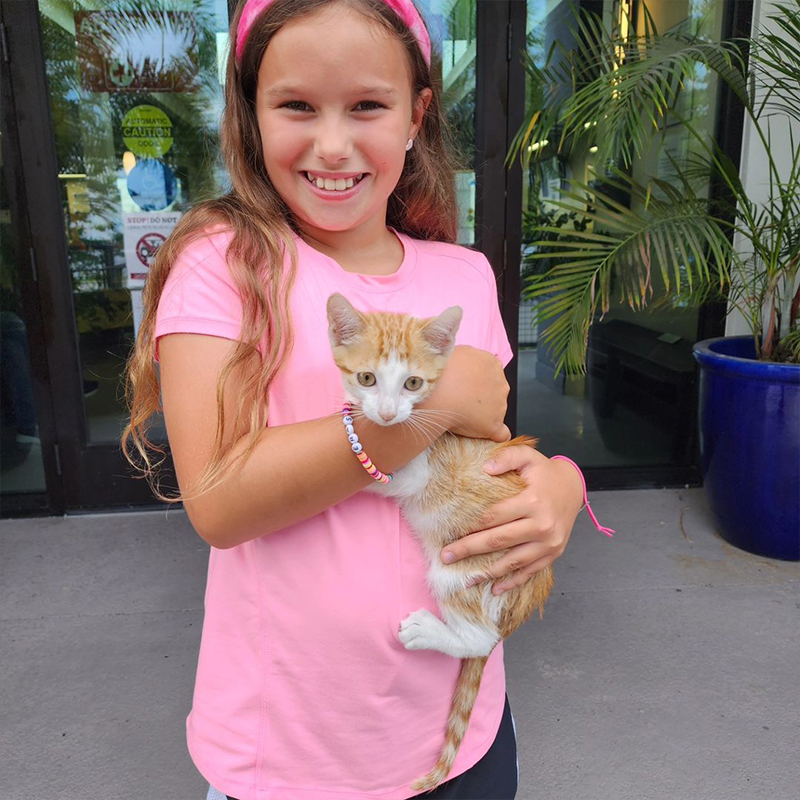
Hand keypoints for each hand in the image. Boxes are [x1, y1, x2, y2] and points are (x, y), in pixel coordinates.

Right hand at [423, 346, 509, 442]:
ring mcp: (500, 405)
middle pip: (494, 392)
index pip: (489, 374)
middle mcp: (501, 383)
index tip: (463, 387)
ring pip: (495, 411)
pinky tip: (486, 435)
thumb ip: (465, 357)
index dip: (475, 382)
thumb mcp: (454, 351)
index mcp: (492, 363)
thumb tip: (463, 362)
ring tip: (459, 414)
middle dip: (480, 397)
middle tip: (459, 400)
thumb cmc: (440, 373)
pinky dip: (495, 434)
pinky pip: (501, 433)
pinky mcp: (493, 425)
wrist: (436, 393)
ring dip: (482, 414)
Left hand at [440, 446, 583, 591]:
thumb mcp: (528, 456)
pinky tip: (495, 589)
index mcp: (532, 501)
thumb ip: (506, 457)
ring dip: (488, 573)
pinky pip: (530, 571)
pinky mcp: (553, 553)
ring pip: (513, 562)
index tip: (450, 533)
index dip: (471, 526)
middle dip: (469, 550)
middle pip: (499, 541)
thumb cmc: (545, 472)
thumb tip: (485, 468)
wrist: (574, 488)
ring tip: (465, 580)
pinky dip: (512, 582)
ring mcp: (549, 543)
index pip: (494, 517)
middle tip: (446, 557)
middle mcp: (542, 525)